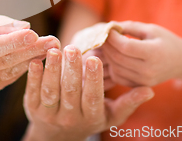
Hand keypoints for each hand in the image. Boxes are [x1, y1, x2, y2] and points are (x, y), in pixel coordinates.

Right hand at [0, 9, 59, 95]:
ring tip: (52, 46)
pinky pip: (8, 77)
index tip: (33, 33)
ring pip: (10, 71)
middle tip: (54, 40)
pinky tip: (38, 56)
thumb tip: (25, 26)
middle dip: (31, 50)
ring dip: (33, 59)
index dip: (12, 42)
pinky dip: (24, 66)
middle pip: (4, 61)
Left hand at [23, 45, 153, 140]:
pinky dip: (33, 77)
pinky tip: (36, 61)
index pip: (93, 98)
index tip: (95, 59)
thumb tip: (149, 90)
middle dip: (72, 69)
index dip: (94, 79)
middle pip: (71, 92)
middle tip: (73, 48)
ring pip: (51, 91)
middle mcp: (69, 118)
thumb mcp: (111, 114)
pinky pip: (32, 92)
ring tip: (56, 51)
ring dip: (52, 70)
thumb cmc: (89, 118)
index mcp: (91, 117)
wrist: (57, 136)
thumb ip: (128, 102)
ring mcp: (49, 114)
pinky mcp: (32, 109)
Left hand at [101, 21, 181, 86]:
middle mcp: (149, 70)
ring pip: (116, 69)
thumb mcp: (151, 29)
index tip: (108, 29)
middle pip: (118, 58)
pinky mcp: (139, 86)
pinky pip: (118, 77)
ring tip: (107, 45)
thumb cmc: (166, 41)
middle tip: (103, 36)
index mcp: (154, 54)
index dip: (113, 38)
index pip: (125, 47)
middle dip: (107, 46)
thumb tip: (110, 27)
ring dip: (108, 56)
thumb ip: (130, 27)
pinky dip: (112, 66)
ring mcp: (144, 81)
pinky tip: (114, 56)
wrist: (181, 62)